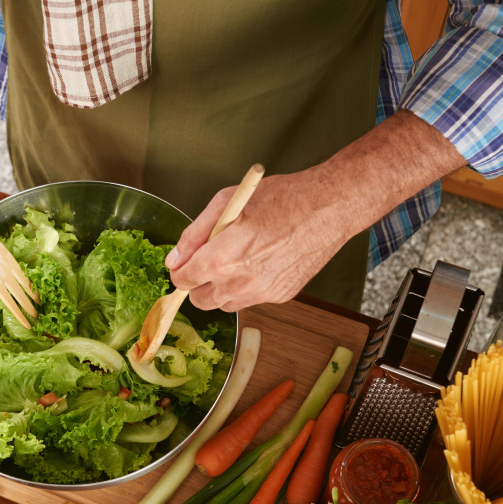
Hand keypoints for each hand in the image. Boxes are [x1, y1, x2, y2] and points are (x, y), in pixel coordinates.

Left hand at [165, 170, 355, 311]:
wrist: (327, 208)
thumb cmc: (280, 198)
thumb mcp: (225, 203)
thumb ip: (194, 234)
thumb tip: (175, 258)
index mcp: (222, 258)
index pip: (183, 281)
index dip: (181, 271)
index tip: (185, 264)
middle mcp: (240, 282)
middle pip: (200, 301)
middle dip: (198, 284)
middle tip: (208, 262)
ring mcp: (261, 293)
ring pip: (225, 305)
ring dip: (221, 289)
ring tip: (235, 260)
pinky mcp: (280, 296)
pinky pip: (251, 300)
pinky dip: (247, 287)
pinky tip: (259, 263)